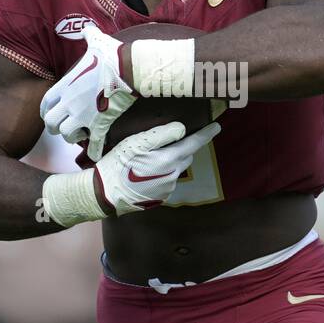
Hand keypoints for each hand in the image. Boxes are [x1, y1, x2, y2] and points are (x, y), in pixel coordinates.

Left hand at [41, 25, 135, 161]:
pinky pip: (93, 144)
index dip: (45, 112)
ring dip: (71, 138)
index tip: (49, 115)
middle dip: (55, 128)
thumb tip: (87, 27)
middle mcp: (70, 103)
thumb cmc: (112, 55)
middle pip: (51, 124)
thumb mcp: (96, 42)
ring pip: (67, 136)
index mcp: (65, 86)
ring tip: (78, 136)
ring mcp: (84, 116)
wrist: (129, 69)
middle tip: (62, 128)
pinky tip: (96, 154)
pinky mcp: (100, 125)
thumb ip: (87, 36)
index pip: (46, 104)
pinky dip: (94, 151)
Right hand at [92, 121, 220, 215]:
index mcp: (169, 159)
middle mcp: (173, 175)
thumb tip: (182, 129)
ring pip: (178, 168)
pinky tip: (148, 171)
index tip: (217, 126)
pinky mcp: (162, 196)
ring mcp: (169, 187)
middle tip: (171, 140)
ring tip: (153, 157)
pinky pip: (169, 179)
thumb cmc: (119, 164)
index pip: (194, 143)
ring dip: (172, 160)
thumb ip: (161, 135)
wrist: (106, 193)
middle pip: (186, 155)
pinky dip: (164, 172)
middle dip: (184, 146)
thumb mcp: (136, 143)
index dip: (206, 134)